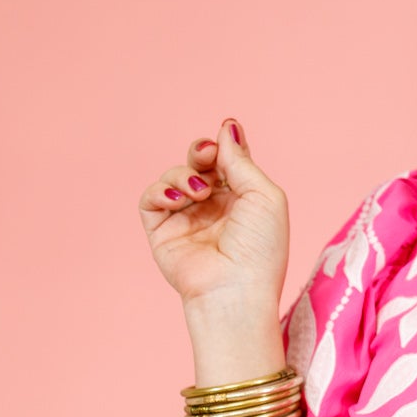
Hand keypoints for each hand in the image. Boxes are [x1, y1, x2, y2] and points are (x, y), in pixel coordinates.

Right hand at [137, 117, 289, 311]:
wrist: (235, 289)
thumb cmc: (260, 248)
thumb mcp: (264, 196)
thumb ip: (241, 160)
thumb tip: (227, 126)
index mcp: (243, 199)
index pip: (228, 161)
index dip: (224, 145)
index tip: (225, 131)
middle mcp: (214, 207)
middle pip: (198, 162)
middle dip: (201, 151)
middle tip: (206, 155)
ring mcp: (187, 218)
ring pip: (174, 175)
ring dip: (184, 175)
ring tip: (200, 192)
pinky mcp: (162, 231)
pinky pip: (151, 197)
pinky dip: (161, 190)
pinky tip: (179, 198)